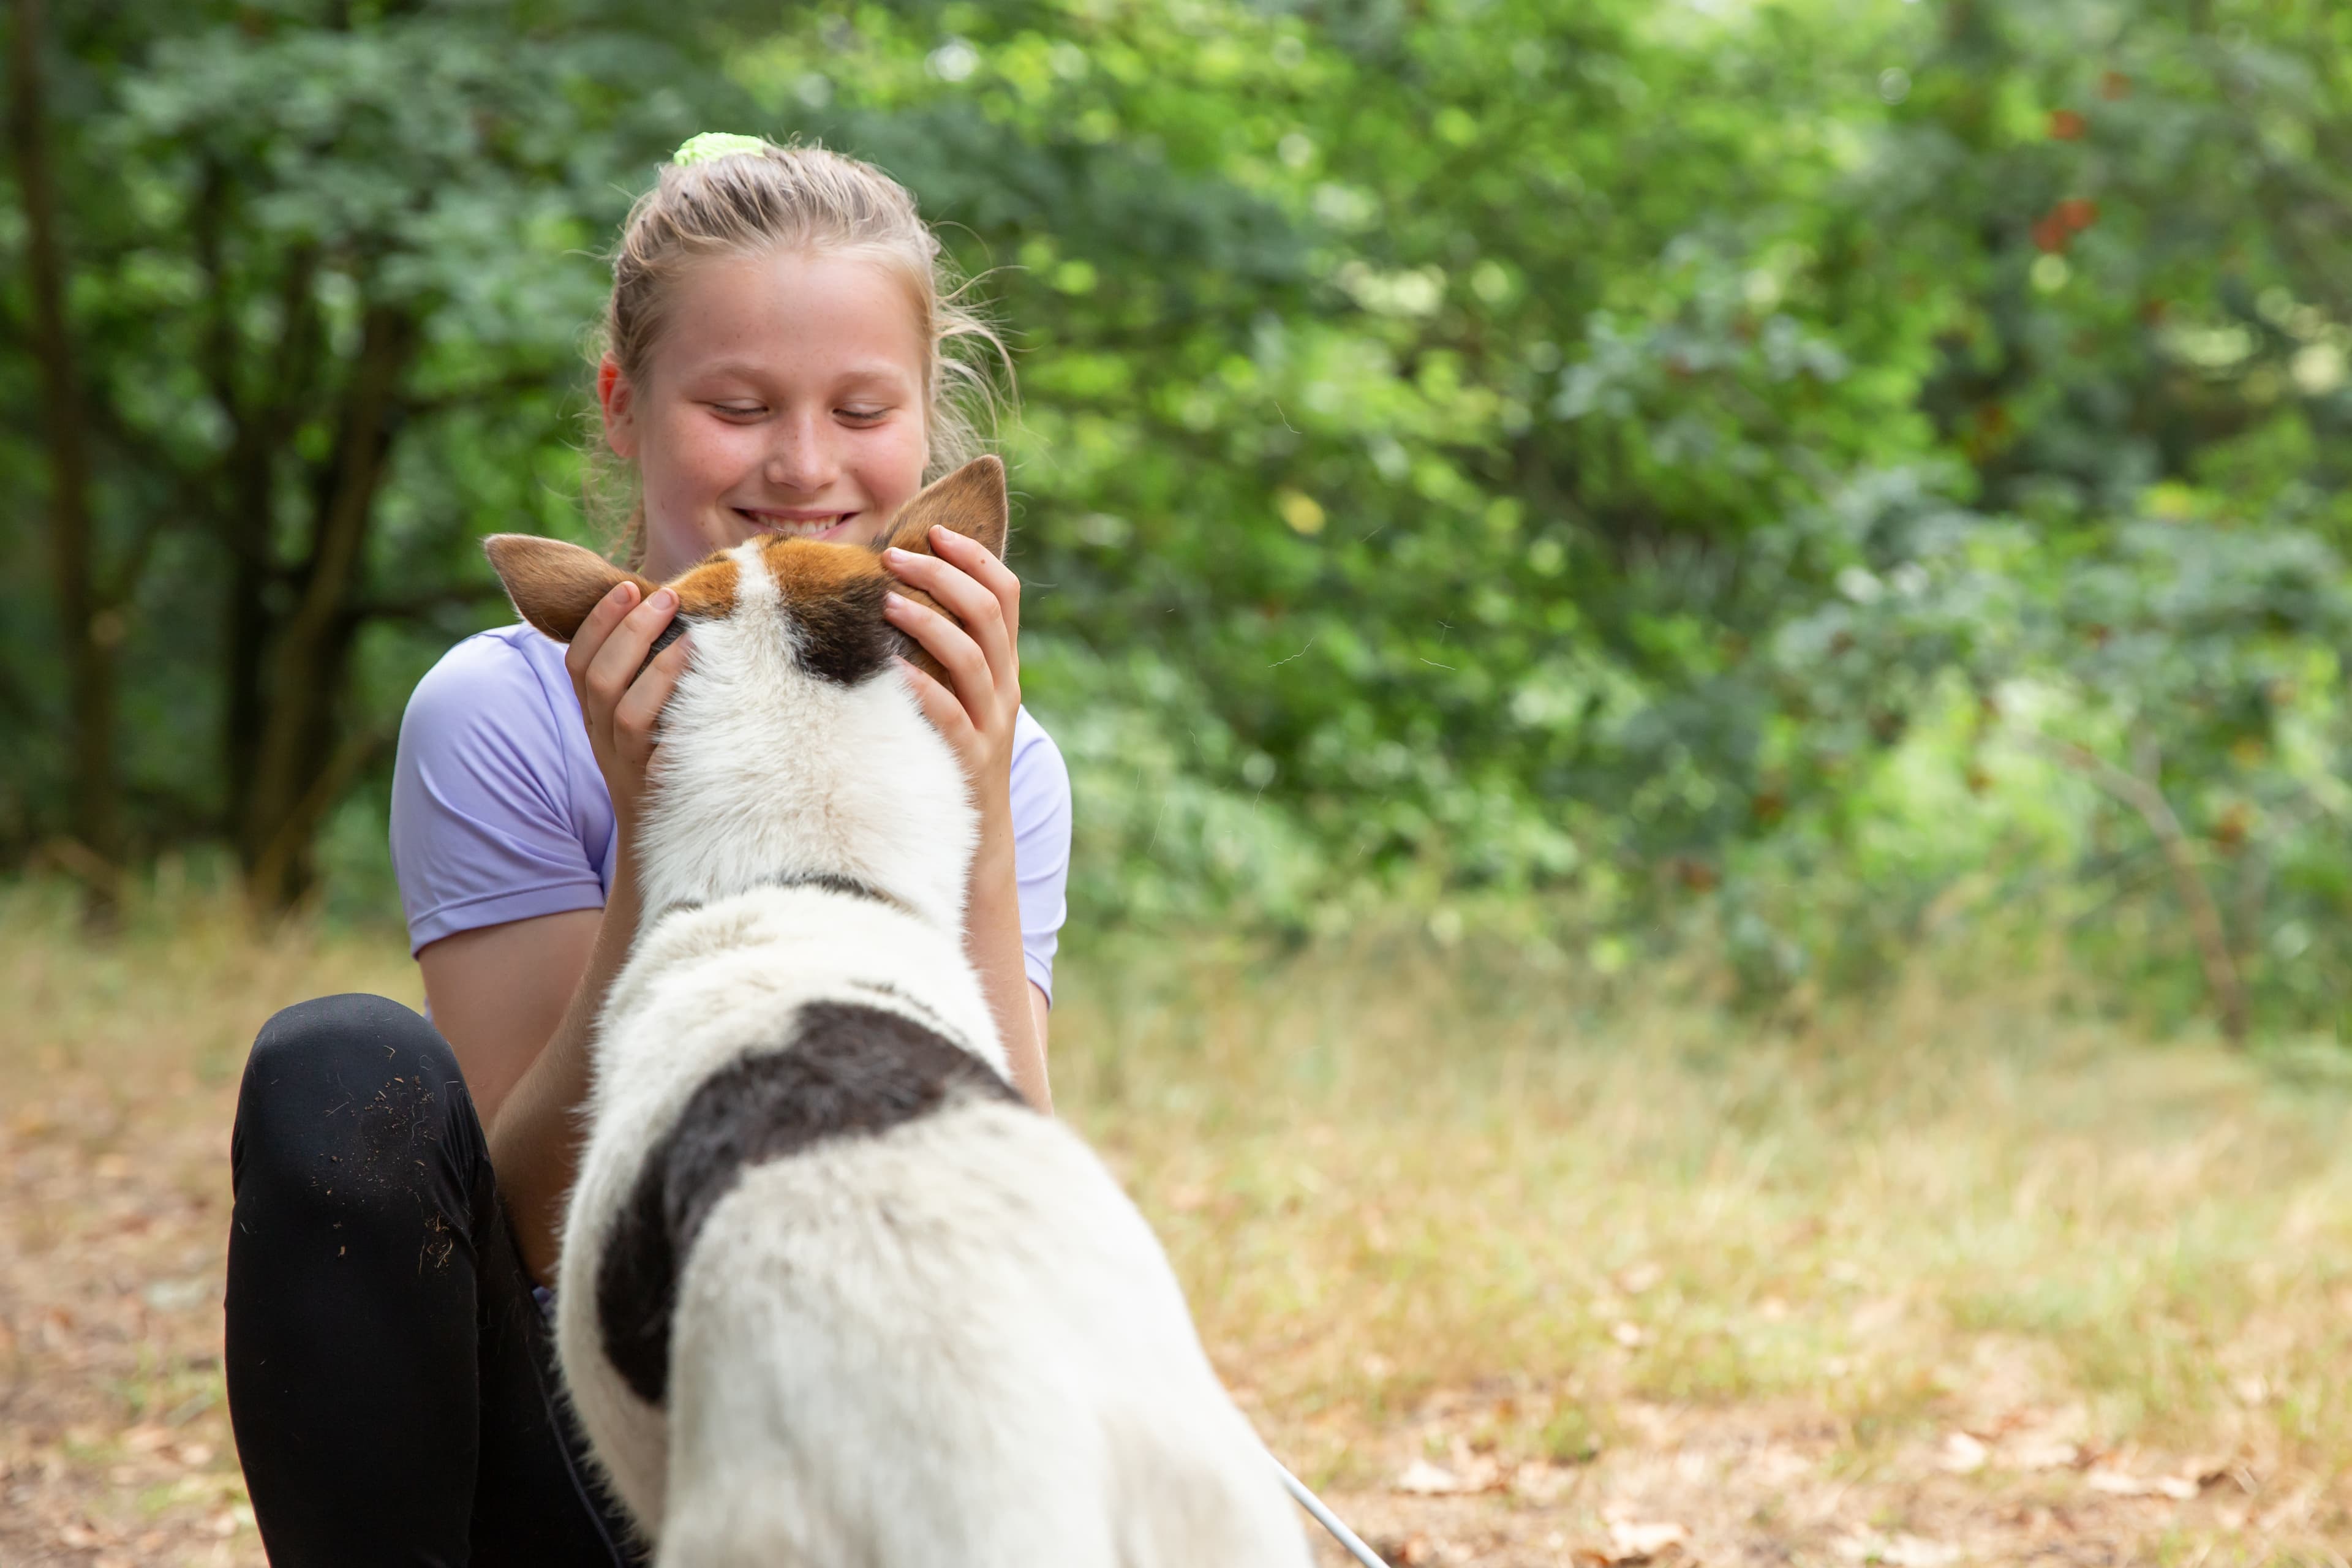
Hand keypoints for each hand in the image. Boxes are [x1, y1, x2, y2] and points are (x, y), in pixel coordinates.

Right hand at [565, 579, 691, 834]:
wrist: (663, 842)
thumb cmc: (661, 761)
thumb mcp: (642, 718)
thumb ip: (644, 674)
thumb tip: (674, 610)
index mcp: (594, 716)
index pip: (577, 663)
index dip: (597, 623)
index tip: (627, 586)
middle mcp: (604, 739)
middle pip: (600, 680)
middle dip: (630, 633)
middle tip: (666, 599)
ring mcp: (630, 766)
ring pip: (629, 715)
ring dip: (659, 671)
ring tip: (693, 638)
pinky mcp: (661, 788)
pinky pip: (665, 753)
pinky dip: (684, 720)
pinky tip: (712, 692)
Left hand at [882, 527, 1021, 805]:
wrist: (978, 834)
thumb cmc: (951, 749)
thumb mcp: (959, 695)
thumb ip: (941, 650)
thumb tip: (889, 591)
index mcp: (1004, 664)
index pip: (1006, 594)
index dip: (974, 557)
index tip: (935, 531)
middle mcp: (1005, 687)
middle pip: (986, 614)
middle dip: (943, 576)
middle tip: (894, 557)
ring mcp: (991, 723)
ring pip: (971, 657)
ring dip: (928, 621)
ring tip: (885, 601)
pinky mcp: (969, 757)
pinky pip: (948, 713)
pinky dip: (919, 686)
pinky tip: (888, 667)